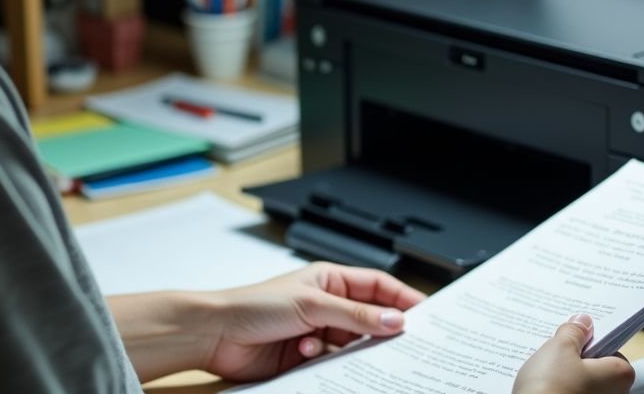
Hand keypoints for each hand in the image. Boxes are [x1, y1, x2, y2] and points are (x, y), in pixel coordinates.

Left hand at [200, 261, 425, 381]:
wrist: (217, 334)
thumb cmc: (254, 305)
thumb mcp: (312, 305)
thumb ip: (356, 314)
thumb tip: (395, 319)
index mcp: (330, 280)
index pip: (379, 286)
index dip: (403, 298)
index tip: (426, 314)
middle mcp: (327, 305)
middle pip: (371, 318)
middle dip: (381, 330)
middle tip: (400, 343)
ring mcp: (318, 331)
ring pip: (353, 344)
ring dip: (347, 349)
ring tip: (332, 346)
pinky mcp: (308, 357)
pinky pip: (334, 363)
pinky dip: (327, 362)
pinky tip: (307, 354)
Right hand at [513, 314, 634, 393]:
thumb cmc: (552, 388)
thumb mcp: (559, 348)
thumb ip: (573, 332)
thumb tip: (582, 323)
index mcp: (619, 375)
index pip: (614, 352)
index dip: (593, 342)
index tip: (576, 336)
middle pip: (597, 368)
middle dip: (577, 359)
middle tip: (556, 352)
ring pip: (582, 383)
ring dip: (565, 375)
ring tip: (543, 371)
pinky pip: (569, 393)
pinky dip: (558, 389)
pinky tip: (540, 386)